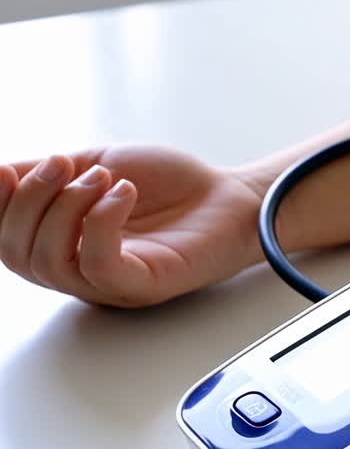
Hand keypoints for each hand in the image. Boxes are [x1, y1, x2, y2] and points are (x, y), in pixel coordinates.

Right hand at [0, 146, 262, 306]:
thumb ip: (45, 172)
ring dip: (67, 207)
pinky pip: (99, 266)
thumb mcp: (94, 162)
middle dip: (29, 200)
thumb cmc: (169, 186)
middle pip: (18, 254)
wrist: (228, 195)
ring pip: (51, 262)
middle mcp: (78, 268)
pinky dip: (101, 222)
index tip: (4, 171)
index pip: (5, 241)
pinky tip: (122, 193)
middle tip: (63, 164)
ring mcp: (108, 282)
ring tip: (103, 177)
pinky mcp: (140, 285)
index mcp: (62, 242)